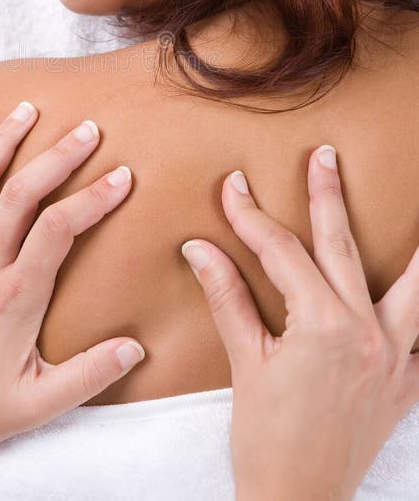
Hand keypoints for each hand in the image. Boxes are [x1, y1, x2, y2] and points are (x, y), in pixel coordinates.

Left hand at [0, 104, 144, 459]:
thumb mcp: (38, 405)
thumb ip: (90, 374)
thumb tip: (138, 347)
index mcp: (16, 295)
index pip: (60, 229)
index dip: (94, 197)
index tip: (123, 177)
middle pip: (21, 194)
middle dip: (57, 156)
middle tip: (88, 128)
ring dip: (1, 144)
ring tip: (27, 110)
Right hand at [182, 146, 418, 500]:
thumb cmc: (267, 439)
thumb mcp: (245, 362)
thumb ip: (228, 296)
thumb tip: (200, 249)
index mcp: (321, 324)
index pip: (283, 252)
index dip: (252, 217)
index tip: (234, 189)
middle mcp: (366, 332)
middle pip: (342, 247)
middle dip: (327, 197)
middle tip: (324, 158)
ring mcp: (394, 357)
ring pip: (413, 287)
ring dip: (414, 249)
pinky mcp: (406, 382)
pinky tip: (417, 289)